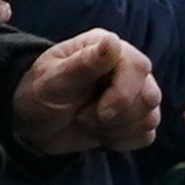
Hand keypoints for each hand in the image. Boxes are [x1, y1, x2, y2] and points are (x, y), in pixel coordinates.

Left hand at [9, 30, 156, 158]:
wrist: (33, 121)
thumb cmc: (39, 92)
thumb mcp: (54, 80)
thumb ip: (84, 63)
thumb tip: (113, 42)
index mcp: (107, 48)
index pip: (139, 67)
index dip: (122, 95)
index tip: (99, 113)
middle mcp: (126, 68)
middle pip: (150, 96)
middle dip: (116, 116)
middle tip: (84, 117)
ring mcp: (133, 94)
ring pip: (150, 118)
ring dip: (116, 130)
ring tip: (87, 123)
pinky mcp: (134, 118)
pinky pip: (147, 135)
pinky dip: (122, 141)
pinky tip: (100, 134)